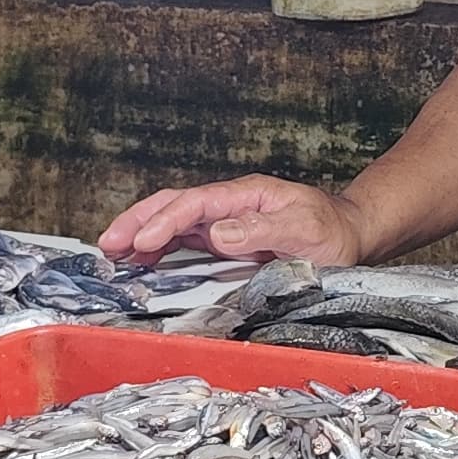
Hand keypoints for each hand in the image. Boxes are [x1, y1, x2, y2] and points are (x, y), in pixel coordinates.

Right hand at [98, 175, 370, 264]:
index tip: (141, 244)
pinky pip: (185, 241)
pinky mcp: (226, 241)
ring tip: (113, 254)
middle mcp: (229, 205)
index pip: (194, 204)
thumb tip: (216, 234)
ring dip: (141, 234)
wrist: (350, 235)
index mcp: (245, 196)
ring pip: (173, 222)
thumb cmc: (332, 232)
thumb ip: (260, 229)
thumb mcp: (304, 228)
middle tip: (107, 245)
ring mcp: (225, 222)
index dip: (164, 223)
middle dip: (137, 222)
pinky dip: (159, 249)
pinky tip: (142, 262)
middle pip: (173, 205)